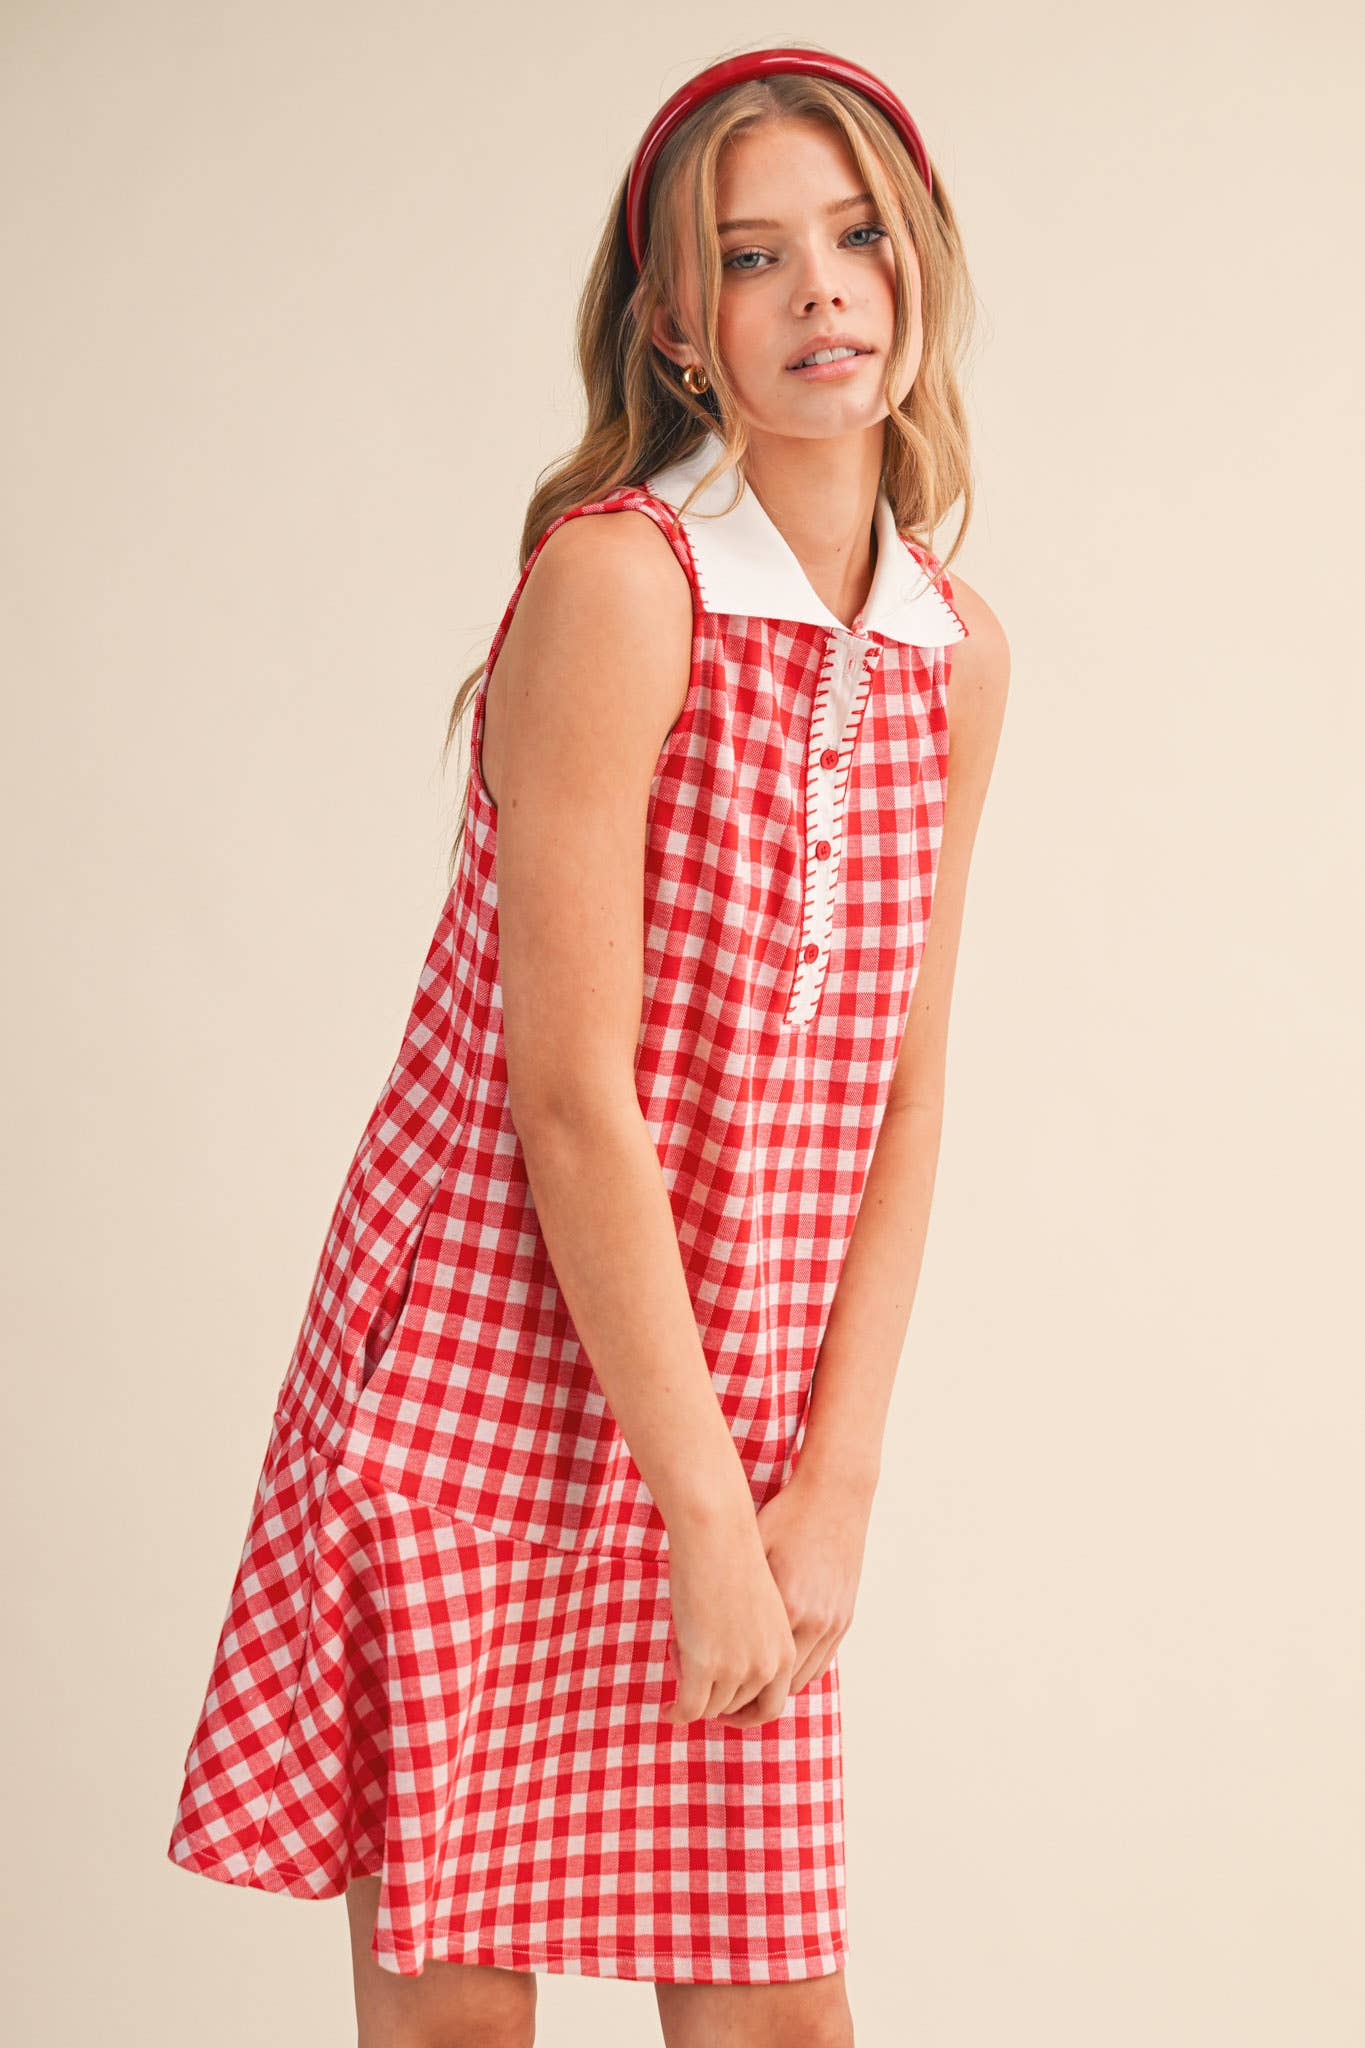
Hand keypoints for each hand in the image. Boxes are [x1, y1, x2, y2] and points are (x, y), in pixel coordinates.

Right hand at [660, 1514, 796, 1727]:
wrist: (716, 1532)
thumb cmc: (732, 1555)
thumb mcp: (757, 1606)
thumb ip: (754, 1639)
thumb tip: (731, 1664)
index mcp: (786, 1649)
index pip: (771, 1704)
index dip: (745, 1712)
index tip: (725, 1709)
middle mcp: (768, 1664)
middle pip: (737, 1707)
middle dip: (714, 1697)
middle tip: (693, 1677)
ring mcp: (737, 1668)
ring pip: (711, 1707)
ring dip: (693, 1692)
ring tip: (679, 1660)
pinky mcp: (704, 1666)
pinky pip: (688, 1707)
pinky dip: (677, 1713)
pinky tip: (668, 1709)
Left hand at [713, 1465, 870, 1727]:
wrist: (836, 1494)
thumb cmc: (785, 1515)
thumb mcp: (748, 1551)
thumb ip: (728, 1591)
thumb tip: (692, 1624)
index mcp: (783, 1607)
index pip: (746, 1674)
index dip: (716, 1692)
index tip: (692, 1697)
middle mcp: (811, 1621)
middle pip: (773, 1689)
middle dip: (741, 1706)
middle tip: (713, 1709)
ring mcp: (831, 1622)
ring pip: (797, 1682)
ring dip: (769, 1695)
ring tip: (739, 1697)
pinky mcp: (843, 1617)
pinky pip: (819, 1665)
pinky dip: (794, 1677)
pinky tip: (772, 1672)